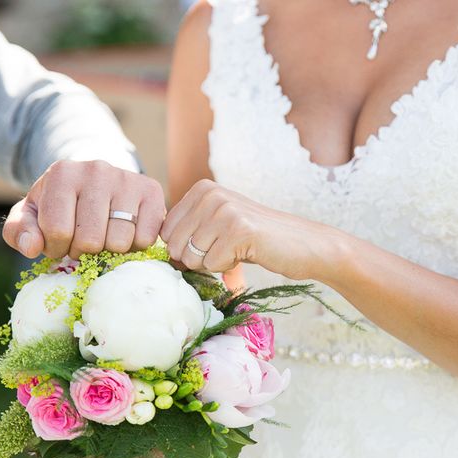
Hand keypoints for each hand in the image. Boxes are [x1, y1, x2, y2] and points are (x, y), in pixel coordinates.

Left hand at [3, 160, 165, 258]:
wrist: (96, 180)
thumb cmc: (61, 203)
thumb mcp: (32, 214)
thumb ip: (19, 232)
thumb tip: (32, 247)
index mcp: (63, 174)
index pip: (58, 231)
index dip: (56, 248)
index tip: (59, 241)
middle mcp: (98, 170)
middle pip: (91, 240)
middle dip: (83, 251)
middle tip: (82, 242)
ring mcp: (128, 179)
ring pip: (120, 241)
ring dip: (110, 251)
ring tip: (103, 238)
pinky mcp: (152, 191)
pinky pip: (146, 238)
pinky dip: (135, 246)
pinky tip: (125, 234)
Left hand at [160, 179, 332, 279]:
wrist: (302, 244)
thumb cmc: (256, 240)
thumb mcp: (217, 224)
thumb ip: (188, 229)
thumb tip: (155, 250)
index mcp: (201, 189)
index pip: (166, 232)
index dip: (187, 248)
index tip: (214, 242)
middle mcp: (210, 193)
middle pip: (175, 245)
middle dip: (198, 258)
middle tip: (227, 248)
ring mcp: (224, 210)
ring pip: (191, 257)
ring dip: (214, 263)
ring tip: (238, 249)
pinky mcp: (238, 230)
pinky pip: (211, 264)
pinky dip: (227, 268)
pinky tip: (247, 253)